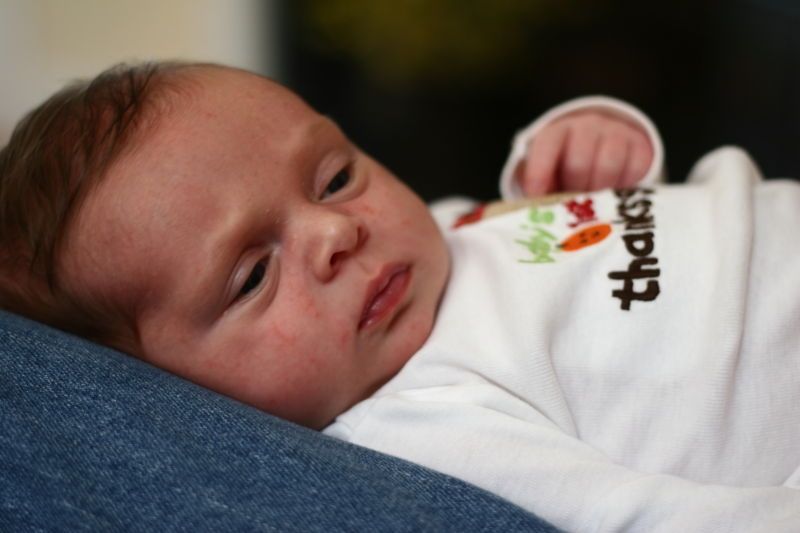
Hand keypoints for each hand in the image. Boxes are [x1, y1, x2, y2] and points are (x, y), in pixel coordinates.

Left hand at [515, 111, 653, 195]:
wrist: (605, 146)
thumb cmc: (567, 168)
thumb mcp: (547, 173)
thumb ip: (538, 189)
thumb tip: (535, 214)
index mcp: (557, 132)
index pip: (545, 147)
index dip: (539, 172)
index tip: (536, 196)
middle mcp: (587, 126)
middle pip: (578, 162)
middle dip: (574, 190)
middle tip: (573, 207)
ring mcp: (617, 133)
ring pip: (608, 165)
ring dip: (600, 193)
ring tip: (595, 206)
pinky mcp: (641, 146)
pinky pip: (635, 170)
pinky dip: (625, 189)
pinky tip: (617, 198)